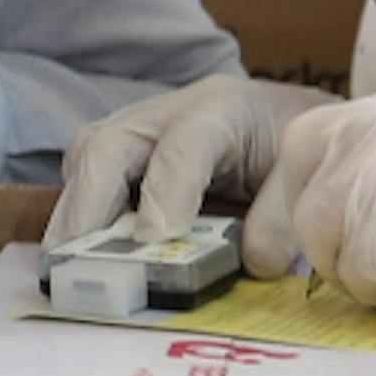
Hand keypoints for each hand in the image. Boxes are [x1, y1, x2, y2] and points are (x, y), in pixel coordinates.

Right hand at [48, 73, 341, 242]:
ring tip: (69, 267)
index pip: (182, 147)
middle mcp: (170, 112)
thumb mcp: (305, 177)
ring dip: (75, 215)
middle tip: (74, 263)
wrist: (293, 125)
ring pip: (88, 159)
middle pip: (108, 145)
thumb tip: (251, 262)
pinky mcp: (127, 157)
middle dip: (88, 206)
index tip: (155, 241)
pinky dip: (83, 219)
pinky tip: (87, 255)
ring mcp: (141, 131)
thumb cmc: (299, 150)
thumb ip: (282, 218)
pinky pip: (90, 179)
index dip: (164, 193)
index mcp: (224, 108)